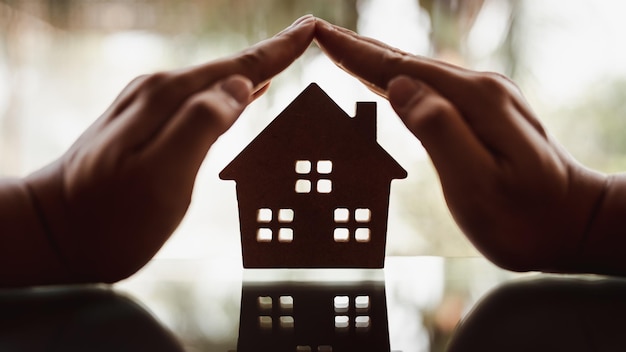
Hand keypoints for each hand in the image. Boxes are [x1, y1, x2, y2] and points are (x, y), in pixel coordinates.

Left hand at [23, 15, 315, 282]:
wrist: (51, 230)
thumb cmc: (110, 217)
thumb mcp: (161, 178)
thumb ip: (201, 125)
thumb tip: (241, 86)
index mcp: (170, 99)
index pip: (239, 68)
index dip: (278, 51)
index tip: (310, 28)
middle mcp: (159, 91)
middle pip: (229, 68)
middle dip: (271, 54)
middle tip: (307, 34)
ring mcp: (150, 105)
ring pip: (215, 82)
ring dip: (252, 70)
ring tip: (282, 59)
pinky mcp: (147, 122)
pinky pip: (200, 98)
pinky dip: (228, 92)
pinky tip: (242, 92)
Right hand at [314, 19, 607, 271]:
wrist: (573, 223)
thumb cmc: (524, 217)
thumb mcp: (478, 184)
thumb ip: (439, 131)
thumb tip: (401, 86)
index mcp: (474, 101)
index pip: (401, 69)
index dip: (357, 54)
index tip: (321, 35)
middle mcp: (481, 88)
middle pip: (408, 63)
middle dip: (361, 49)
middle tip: (321, 34)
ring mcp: (485, 98)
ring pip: (418, 73)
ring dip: (378, 61)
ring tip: (343, 51)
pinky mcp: (484, 112)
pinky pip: (432, 88)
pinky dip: (401, 80)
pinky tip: (388, 81)